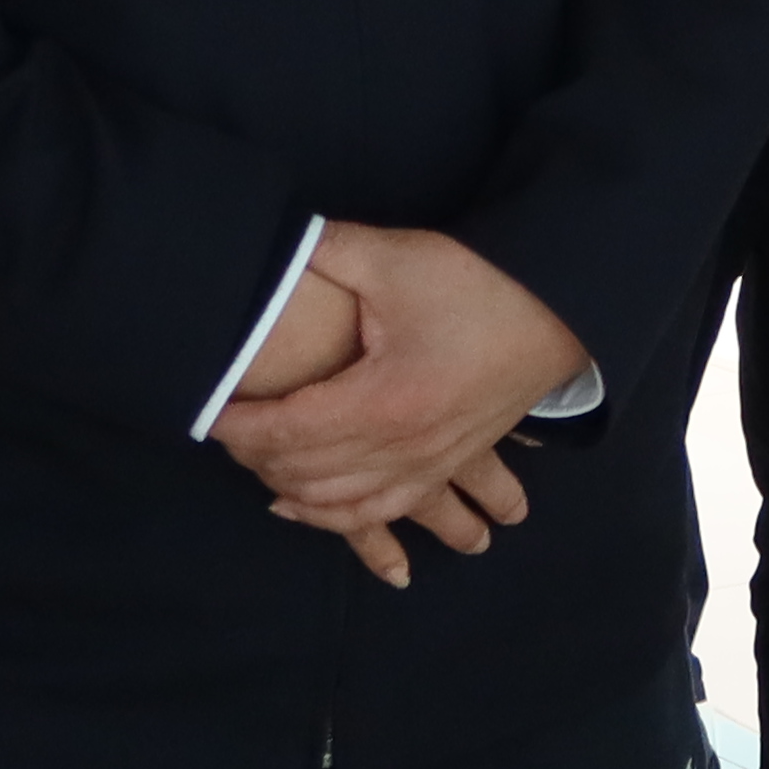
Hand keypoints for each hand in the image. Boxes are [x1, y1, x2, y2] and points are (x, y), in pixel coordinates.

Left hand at [210, 224, 588, 585]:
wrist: (561, 308)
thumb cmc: (478, 282)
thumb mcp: (394, 258)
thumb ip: (325, 253)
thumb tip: (271, 250)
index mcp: (384, 400)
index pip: (288, 431)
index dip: (240, 425)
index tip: (208, 411)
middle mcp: (403, 447)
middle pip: (306, 473)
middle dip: (256, 457)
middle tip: (225, 429)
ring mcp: (428, 463)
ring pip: (340, 503)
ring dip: (289, 491)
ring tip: (253, 467)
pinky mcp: (446, 464)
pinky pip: (380, 511)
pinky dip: (334, 519)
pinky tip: (302, 508)